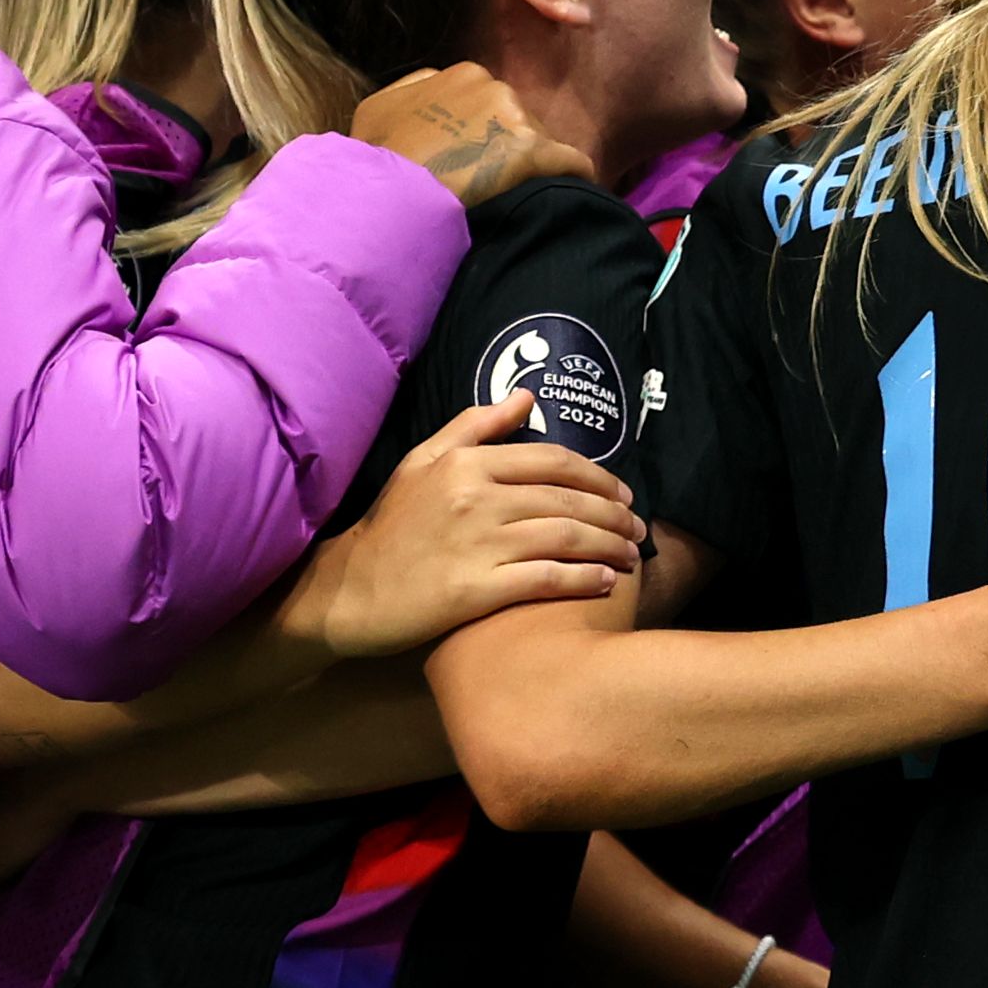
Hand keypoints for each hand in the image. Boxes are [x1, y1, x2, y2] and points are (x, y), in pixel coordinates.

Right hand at [280, 390, 646, 656]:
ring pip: (565, 537)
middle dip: (614, 514)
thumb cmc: (391, 526)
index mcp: (467, 464)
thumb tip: (526, 397)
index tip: (623, 494)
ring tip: (629, 556)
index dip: (598, 476)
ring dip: (608, 546)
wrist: (350, 590)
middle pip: (567, 500)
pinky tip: (605, 582)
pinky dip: (583, 579)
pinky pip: (545, 579)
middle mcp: (476, 498)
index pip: (553, 461)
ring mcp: (477, 544)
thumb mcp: (422, 462)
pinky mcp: (475, 590)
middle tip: (637, 529)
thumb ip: (474, 425)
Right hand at [351, 64, 591, 203]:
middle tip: (491, 183)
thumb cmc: (379, 160)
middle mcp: (493, 87)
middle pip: (516, 120)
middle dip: (506, 148)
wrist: (390, 196)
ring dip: (531, 167)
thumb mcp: (376, 113)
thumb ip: (411, 93)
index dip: (481, 133)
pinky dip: (572, 176)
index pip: (487, 102)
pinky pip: (572, 161)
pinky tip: (569, 193)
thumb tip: (431, 93)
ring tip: (515, 195)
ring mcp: (516, 118)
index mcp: (461, 75)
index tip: (472, 159)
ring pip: (540, 142)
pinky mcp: (537, 152)